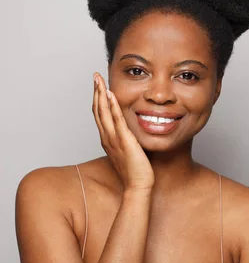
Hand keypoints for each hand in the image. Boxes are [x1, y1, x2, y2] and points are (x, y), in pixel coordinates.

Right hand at [92, 72, 154, 190]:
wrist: (138, 186)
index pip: (100, 115)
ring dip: (101, 94)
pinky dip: (112, 106)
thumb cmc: (136, 171)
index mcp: (108, 139)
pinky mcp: (124, 140)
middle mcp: (107, 138)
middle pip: (98, 110)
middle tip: (95, 76)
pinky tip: (111, 95)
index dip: (98, 99)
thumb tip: (130, 133)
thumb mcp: (129, 151)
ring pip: (103, 113)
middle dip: (96, 92)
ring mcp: (114, 139)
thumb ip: (127, 140)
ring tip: (99, 80)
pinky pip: (117, 120)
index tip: (98, 85)